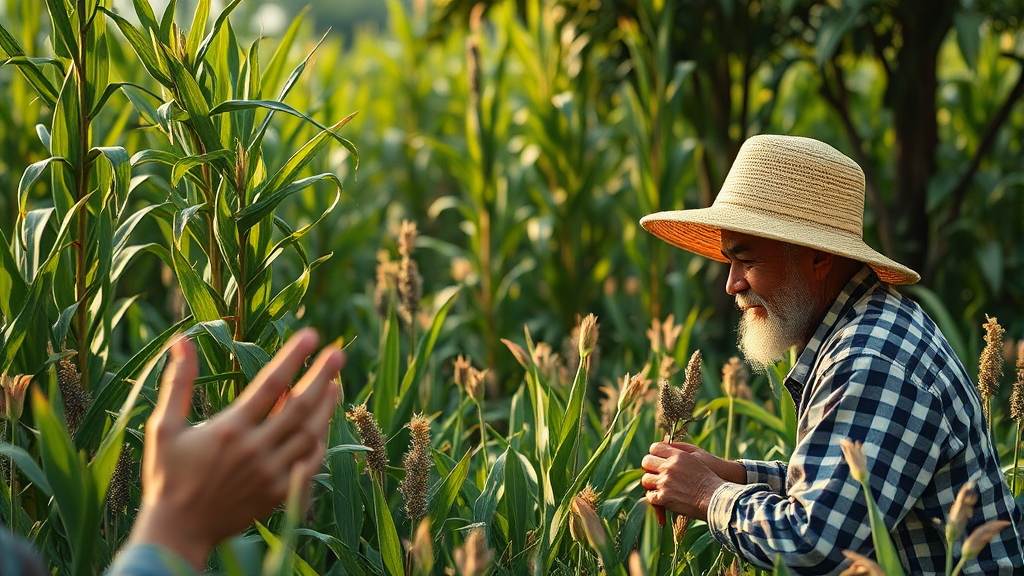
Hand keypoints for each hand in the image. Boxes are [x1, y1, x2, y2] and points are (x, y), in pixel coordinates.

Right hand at [127, 329, 343, 569]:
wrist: (178, 531)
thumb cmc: (167, 475)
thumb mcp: (163, 427)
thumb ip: (177, 383)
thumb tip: (181, 341)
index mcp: (229, 430)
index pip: (270, 384)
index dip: (293, 357)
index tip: (311, 336)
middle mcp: (254, 450)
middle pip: (300, 406)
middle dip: (322, 376)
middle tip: (339, 354)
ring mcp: (270, 473)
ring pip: (310, 434)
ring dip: (326, 407)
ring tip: (335, 384)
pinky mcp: (278, 493)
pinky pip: (310, 463)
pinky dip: (319, 442)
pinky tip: (322, 425)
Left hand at [641, 442, 735, 521]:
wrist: (715, 498)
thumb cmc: (708, 478)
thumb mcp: (697, 456)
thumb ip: (680, 450)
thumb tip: (665, 445)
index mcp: (677, 456)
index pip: (655, 447)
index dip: (654, 453)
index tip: (657, 459)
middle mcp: (669, 467)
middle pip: (646, 461)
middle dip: (649, 467)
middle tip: (654, 472)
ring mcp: (665, 483)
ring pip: (645, 479)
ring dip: (650, 482)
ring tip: (657, 486)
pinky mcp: (664, 498)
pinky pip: (649, 496)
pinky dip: (654, 497)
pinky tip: (660, 497)